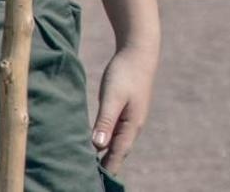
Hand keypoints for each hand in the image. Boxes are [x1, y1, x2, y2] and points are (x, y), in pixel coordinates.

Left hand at [92, 42, 157, 174]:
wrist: (139, 51)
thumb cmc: (125, 72)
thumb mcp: (112, 97)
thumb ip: (105, 121)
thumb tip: (97, 146)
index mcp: (132, 124)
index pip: (117, 155)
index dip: (107, 171)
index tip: (95, 184)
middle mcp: (133, 125)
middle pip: (118, 153)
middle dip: (107, 168)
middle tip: (90, 181)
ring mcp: (130, 118)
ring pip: (117, 144)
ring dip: (106, 157)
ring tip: (92, 171)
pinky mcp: (125, 111)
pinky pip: (115, 134)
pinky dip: (106, 144)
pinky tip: (97, 148)